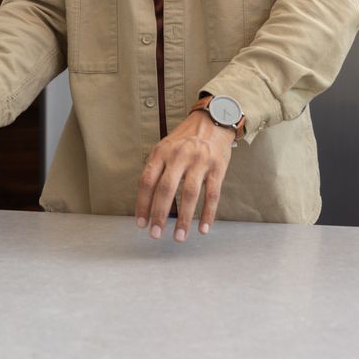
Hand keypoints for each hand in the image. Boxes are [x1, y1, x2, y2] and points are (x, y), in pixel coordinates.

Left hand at [135, 110, 234, 241]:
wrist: (212, 121)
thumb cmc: (185, 140)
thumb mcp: (165, 147)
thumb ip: (156, 169)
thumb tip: (145, 202)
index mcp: (161, 152)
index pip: (147, 181)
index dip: (142, 204)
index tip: (140, 224)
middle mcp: (179, 156)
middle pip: (166, 189)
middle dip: (159, 214)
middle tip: (155, 235)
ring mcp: (199, 161)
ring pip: (189, 194)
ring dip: (183, 219)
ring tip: (178, 237)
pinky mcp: (217, 168)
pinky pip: (212, 194)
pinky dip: (208, 214)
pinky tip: (203, 229)